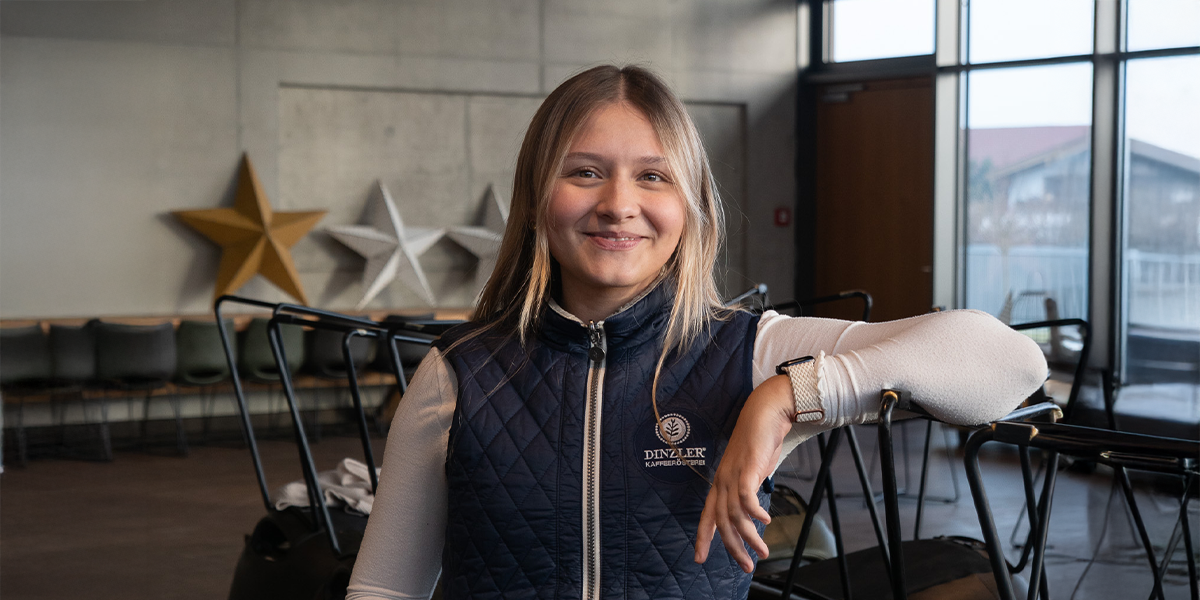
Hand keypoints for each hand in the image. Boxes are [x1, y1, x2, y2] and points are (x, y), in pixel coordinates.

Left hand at [694, 374, 795, 572]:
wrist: (766, 414)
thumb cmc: (760, 443)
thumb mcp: (751, 472)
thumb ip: (749, 492)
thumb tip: (753, 511)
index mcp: (720, 483)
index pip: (707, 515)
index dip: (703, 538)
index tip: (699, 559)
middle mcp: (722, 481)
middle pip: (722, 522)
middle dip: (733, 548)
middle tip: (746, 566)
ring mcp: (733, 474)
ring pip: (735, 514)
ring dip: (750, 536)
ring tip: (763, 551)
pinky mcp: (748, 469)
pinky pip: (747, 497)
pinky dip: (755, 512)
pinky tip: (765, 521)